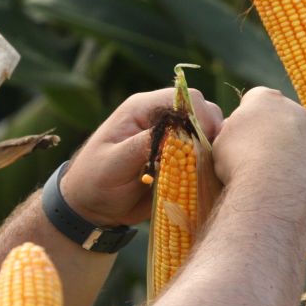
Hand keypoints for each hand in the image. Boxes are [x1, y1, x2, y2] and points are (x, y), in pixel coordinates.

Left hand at [60, 88, 224, 225]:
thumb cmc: (94, 181)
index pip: (185, 98)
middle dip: (212, 133)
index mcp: (143, 109)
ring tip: (208, 171)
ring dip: (213, 151)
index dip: (201, 116)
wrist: (91, 207)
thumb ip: (141, 145)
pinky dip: (210, 166)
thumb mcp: (114, 163)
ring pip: (209, 133)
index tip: (205, 142)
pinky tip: (206, 179)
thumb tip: (173, 133)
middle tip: (210, 160)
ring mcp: (173, 139)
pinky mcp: (179, 159)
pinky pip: (205, 156)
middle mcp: (162, 119)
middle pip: (204, 112)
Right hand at [210, 87, 305, 220]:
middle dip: (272, 134)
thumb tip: (235, 130)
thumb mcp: (221, 141)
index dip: (246, 119)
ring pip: (301, 142)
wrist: (271, 191)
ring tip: (271, 178)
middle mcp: (297, 111)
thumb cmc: (238, 162)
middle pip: (283, 119)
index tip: (240, 137)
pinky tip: (285, 189)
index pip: (255, 100)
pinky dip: (300, 175)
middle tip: (256, 158)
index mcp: (267, 99)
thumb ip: (231, 130)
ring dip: (289, 155)